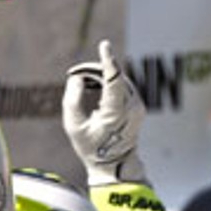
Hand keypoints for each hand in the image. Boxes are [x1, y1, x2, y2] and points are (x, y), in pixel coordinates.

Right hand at [62, 39, 147, 184]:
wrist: (114, 165)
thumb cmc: (91, 147)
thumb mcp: (73, 126)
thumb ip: (72, 99)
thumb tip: (78, 78)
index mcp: (116, 113)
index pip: (114, 80)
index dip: (108, 61)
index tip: (104, 45)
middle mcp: (131, 107)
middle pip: (114, 76)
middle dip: (94, 70)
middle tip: (74, 75)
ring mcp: (137, 106)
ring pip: (119, 79)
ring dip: (100, 77)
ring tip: (82, 84)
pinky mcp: (138, 105)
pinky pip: (123, 86)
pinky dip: (108, 83)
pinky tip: (94, 89)